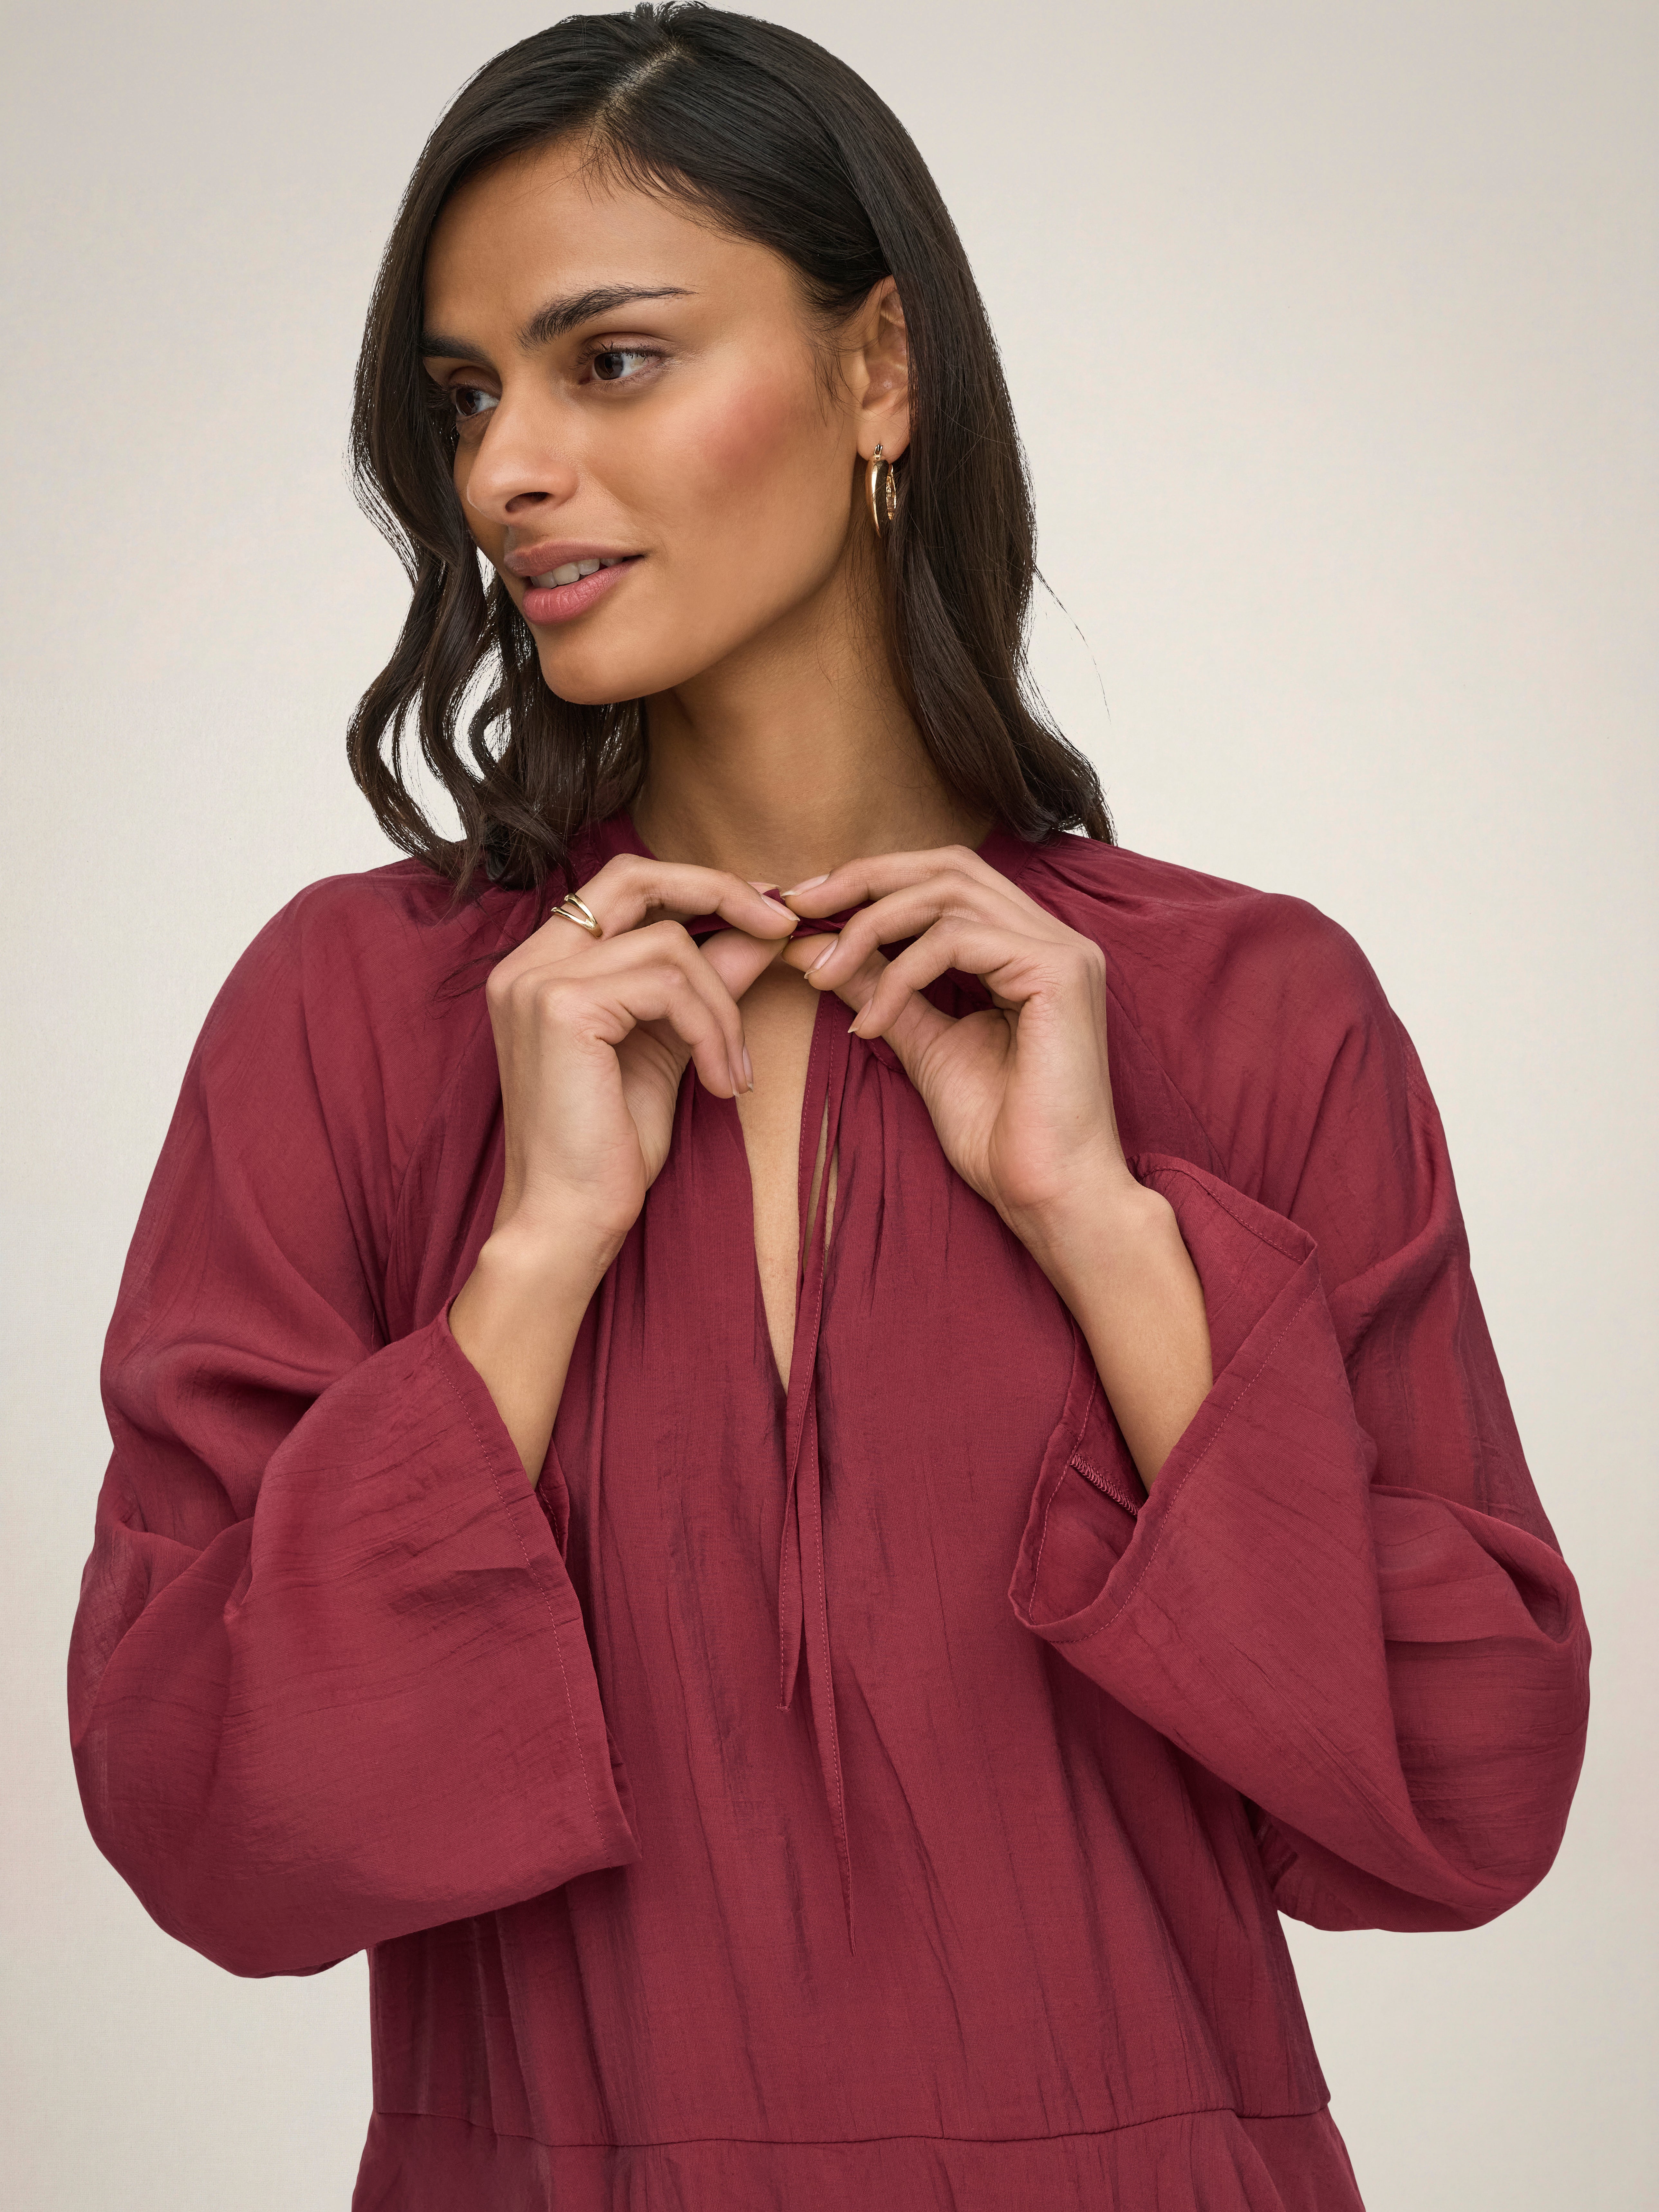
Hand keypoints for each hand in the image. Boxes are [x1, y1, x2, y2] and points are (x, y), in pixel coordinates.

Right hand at [485, 855, 797, 1269]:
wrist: (568, 1220)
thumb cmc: (609, 1148)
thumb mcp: (669, 1047)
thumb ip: (705, 985)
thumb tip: (763, 931)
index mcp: (542, 966)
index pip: (625, 885)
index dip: (700, 889)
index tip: (766, 917)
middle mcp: (528, 961)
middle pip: (636, 875)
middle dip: (721, 892)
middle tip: (783, 928)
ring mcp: (538, 979)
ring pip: (672, 945)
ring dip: (725, 1009)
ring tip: (735, 1072)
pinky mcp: (562, 1007)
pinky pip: (671, 987)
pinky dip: (713, 1031)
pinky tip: (720, 1084)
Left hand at [780, 844, 1211, 1486]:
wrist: (1050, 1193)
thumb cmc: (1000, 1134)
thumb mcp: (922, 1043)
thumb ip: (880, 988)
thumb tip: (816, 948)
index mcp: (1025, 948)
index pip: (944, 879)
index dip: (872, 881)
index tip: (804, 908)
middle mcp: (1050, 936)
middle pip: (946, 866)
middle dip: (863, 880)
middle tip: (796, 907)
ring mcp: (1061, 949)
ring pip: (948, 894)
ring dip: (869, 928)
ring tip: (819, 973)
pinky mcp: (1058, 972)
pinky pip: (957, 941)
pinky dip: (899, 975)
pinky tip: (870, 1023)